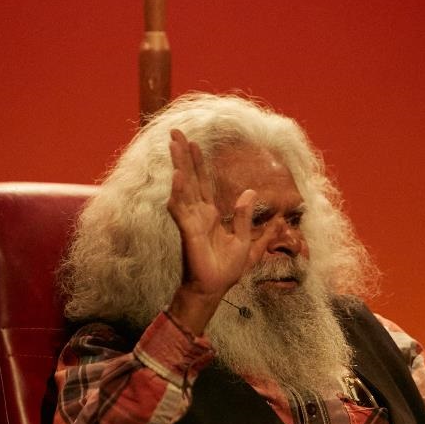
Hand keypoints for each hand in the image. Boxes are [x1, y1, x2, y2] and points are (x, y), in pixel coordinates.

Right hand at [165, 130, 274, 333]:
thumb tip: (251, 192)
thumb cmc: (226, 270)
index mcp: (211, 214)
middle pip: (190, 178)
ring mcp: (191, 220)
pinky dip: (179, 192)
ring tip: (173, 144)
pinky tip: (176, 176)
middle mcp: (198, 213)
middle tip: (175, 132)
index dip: (199, 162)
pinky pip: (181, 209)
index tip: (193, 142)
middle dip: (183, 155)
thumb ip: (246, 217)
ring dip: (178, 165)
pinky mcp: (188, 231)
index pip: (204, 182)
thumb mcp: (246, 241)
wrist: (214, 290)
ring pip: (183, 187)